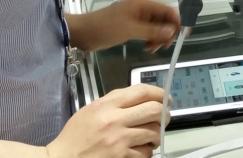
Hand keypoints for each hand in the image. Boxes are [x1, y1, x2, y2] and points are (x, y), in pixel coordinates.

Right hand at [47, 84, 165, 157]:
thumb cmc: (76, 135)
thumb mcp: (91, 110)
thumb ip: (115, 100)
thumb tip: (142, 96)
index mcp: (107, 105)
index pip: (142, 91)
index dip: (160, 93)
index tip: (166, 98)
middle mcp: (115, 120)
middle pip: (154, 110)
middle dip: (164, 114)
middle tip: (164, 118)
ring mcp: (119, 141)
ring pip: (154, 132)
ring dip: (156, 134)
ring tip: (150, 136)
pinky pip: (146, 152)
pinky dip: (147, 151)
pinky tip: (139, 150)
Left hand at [70, 0, 179, 52]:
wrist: (81, 33)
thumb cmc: (104, 28)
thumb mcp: (129, 30)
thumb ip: (151, 31)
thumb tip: (171, 31)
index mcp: (143, 5)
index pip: (168, 10)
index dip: (178, 21)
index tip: (184, 35)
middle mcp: (142, 9)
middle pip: (164, 19)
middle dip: (166, 33)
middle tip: (162, 46)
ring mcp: (136, 18)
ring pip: (156, 27)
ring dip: (158, 38)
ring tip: (151, 48)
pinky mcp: (131, 26)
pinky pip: (147, 31)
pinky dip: (150, 39)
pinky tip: (145, 47)